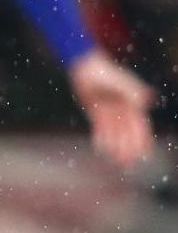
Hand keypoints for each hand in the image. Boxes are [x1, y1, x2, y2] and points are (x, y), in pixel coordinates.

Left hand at [69, 50, 155, 169]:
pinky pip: (100, 128)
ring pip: (114, 133)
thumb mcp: (120, 83)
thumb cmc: (105, 73)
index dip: (142, 141)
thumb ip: (132, 92)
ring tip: (116, 162)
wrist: (85, 67)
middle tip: (129, 165)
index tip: (145, 155)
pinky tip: (100, 148)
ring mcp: (109, 111)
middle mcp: (122, 110)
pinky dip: (101, 137)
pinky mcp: (96, 111)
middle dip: (129, 149)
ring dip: (116, 147)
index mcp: (132, 105)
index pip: (140, 126)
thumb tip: (146, 103)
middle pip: (127, 133)